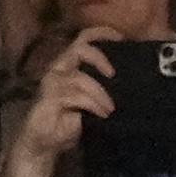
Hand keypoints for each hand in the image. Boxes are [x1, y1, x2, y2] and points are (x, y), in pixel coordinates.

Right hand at [16, 26, 119, 156]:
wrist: (45, 143)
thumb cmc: (68, 121)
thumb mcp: (92, 103)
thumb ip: (103, 89)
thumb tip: (130, 84)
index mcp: (69, 66)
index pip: (82, 40)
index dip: (101, 33)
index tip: (121, 37)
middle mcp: (59, 69)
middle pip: (77, 49)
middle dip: (99, 58)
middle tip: (113, 74)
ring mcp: (52, 83)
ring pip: (79, 77)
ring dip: (100, 93)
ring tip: (110, 109)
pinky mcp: (49, 99)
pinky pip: (75, 96)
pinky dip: (92, 104)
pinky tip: (102, 114)